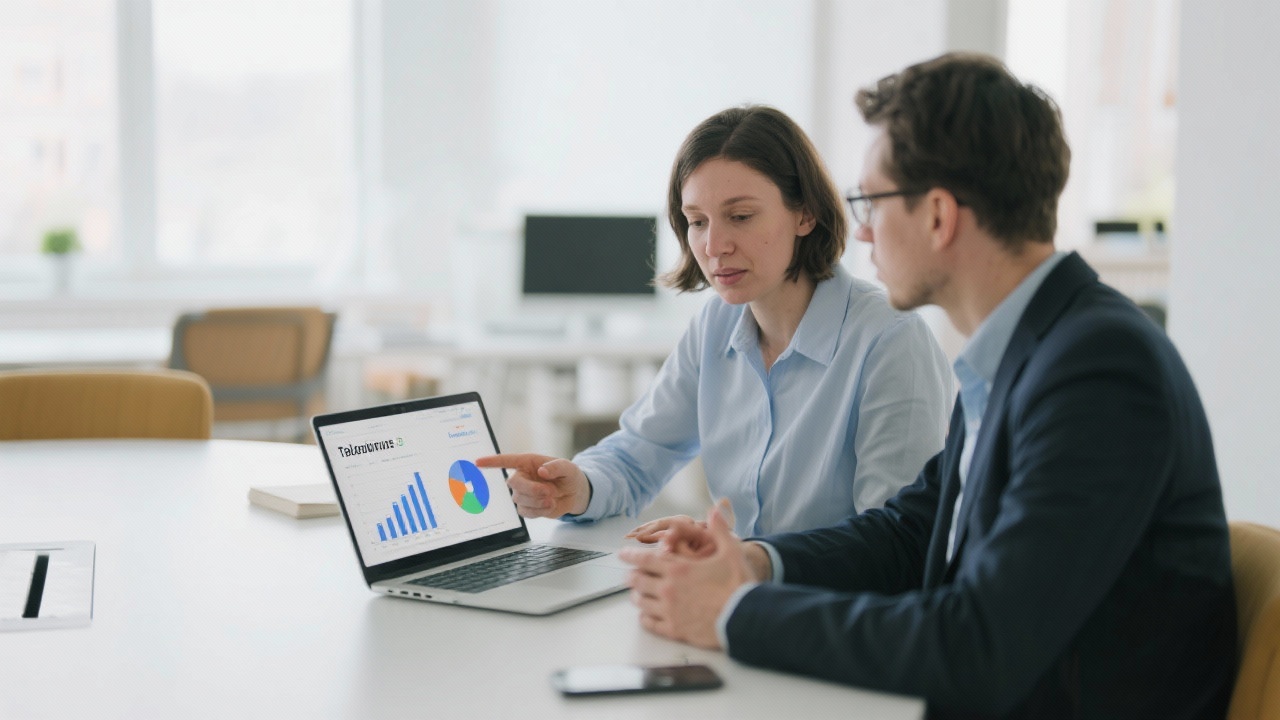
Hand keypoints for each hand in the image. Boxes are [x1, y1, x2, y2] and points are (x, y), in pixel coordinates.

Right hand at [473, 453, 589, 517]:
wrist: (574, 493)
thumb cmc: (569, 475)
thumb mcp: (569, 467)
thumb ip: (557, 466)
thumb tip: (542, 471)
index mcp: (528, 462)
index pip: (506, 461)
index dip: (492, 461)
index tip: (477, 462)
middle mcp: (522, 477)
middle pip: (513, 483)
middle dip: (531, 490)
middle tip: (549, 492)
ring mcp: (523, 493)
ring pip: (520, 500)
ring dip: (538, 501)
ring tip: (553, 498)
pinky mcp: (527, 507)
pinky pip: (525, 512)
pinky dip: (539, 511)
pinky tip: (549, 505)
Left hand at [618, 500, 760, 648]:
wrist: (745, 618)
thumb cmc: (738, 586)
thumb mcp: (731, 552)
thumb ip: (720, 530)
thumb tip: (715, 510)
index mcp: (678, 569)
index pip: (644, 559)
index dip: (630, 555)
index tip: (622, 554)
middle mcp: (669, 589)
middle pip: (637, 581)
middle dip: (631, 576)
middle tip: (629, 575)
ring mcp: (669, 611)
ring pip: (641, 602)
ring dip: (636, 596)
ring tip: (636, 595)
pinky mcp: (674, 629)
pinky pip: (650, 623)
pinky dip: (645, 618)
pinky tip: (646, 616)